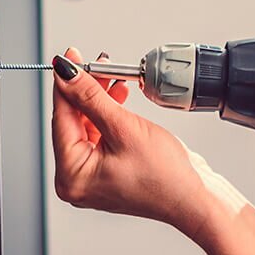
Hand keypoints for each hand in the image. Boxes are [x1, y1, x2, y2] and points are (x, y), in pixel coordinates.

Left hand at [49, 47, 224, 235]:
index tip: (69, 56)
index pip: (60, 119)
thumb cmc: (165, 177)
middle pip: (71, 121)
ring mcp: (90, 176)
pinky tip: (117, 98)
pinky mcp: (105, 170)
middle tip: (97, 64)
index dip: (66, 83)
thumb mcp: (124, 128)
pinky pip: (98, 135)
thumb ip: (91, 97)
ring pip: (85, 125)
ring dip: (98, 100)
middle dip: (85, 91)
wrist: (194, 198)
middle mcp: (75, 179)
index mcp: (71, 176)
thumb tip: (67, 74)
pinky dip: (106, 115)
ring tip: (112, 78)